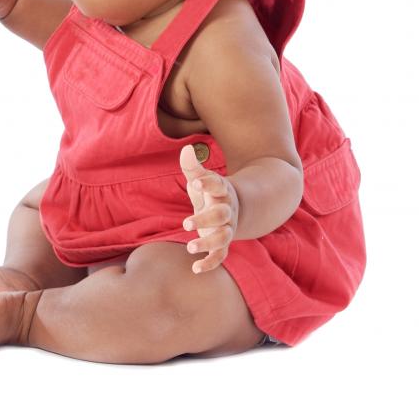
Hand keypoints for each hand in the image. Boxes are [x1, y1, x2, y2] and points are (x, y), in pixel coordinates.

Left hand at [179, 145, 239, 273]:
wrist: (233, 209)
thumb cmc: (210, 192)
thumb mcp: (201, 179)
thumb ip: (192, 167)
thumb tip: (185, 149)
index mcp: (221, 192)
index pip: (217, 185)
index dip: (207, 182)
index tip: (194, 181)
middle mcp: (227, 211)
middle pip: (221, 215)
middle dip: (206, 219)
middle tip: (186, 223)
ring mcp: (226, 229)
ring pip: (223, 238)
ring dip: (208, 243)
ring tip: (190, 246)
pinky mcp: (222, 244)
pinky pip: (220, 256)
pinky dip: (210, 263)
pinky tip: (195, 269)